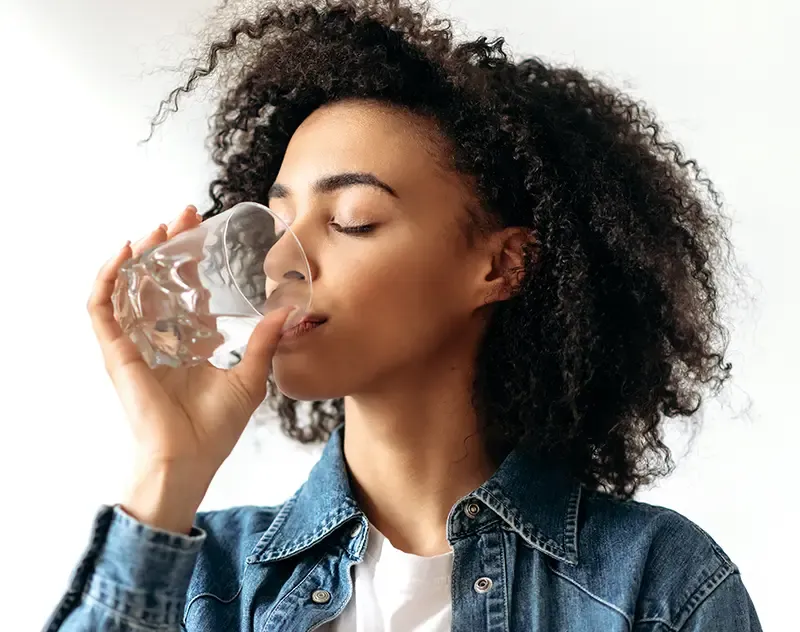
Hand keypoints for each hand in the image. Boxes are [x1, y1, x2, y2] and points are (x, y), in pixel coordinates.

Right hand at [88, 205, 290, 529]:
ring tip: (157, 227)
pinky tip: (124, 253)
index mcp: (189, 342)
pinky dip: (107, 278)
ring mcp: (136, 343)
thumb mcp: (250, 377)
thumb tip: (287, 313)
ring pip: (130, 286)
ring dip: (140, 254)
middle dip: (169, 245)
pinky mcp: (117, 352)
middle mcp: (160, 338)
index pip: (187, 291)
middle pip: (159, 279)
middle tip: (184, 214)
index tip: (207, 230)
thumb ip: (263, 343)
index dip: (195, 260)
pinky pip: (102, 308)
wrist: (189, 459)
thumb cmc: (216, 428)